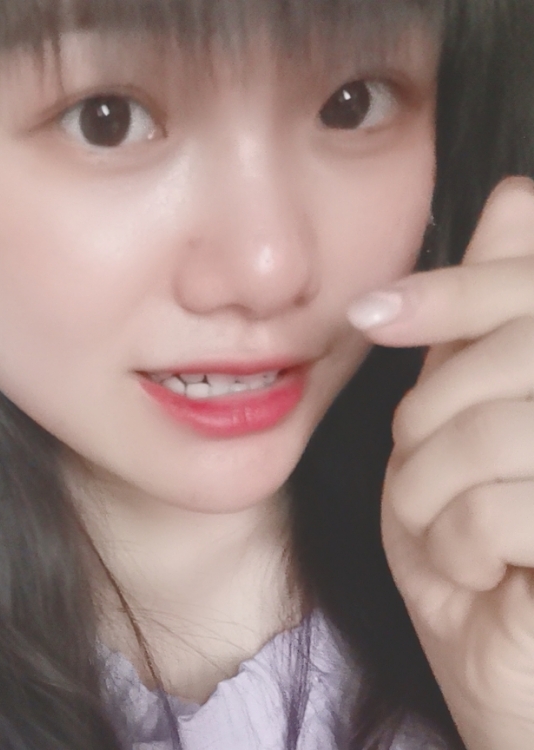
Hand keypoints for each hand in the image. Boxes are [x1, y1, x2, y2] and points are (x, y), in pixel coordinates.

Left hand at [348, 177, 533, 748]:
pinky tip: (476, 570)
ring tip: (437, 529)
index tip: (371, 314)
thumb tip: (515, 200)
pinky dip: (457, 540)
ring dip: (428, 488)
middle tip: (415, 475)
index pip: (532, 291)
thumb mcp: (463, 432)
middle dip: (426, 418)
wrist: (512, 680)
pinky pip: (505, 506)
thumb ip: (491, 330)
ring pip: (496, 430)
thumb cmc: (480, 552)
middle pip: (508, 354)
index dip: (455, 289)